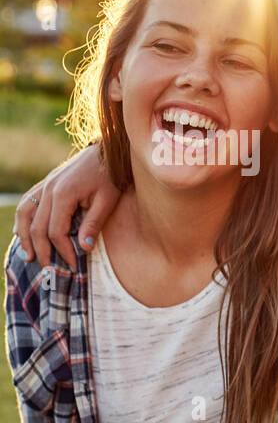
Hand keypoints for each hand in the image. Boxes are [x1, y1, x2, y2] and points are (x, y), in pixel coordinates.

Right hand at [15, 145, 119, 267]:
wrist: (108, 152)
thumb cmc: (111, 176)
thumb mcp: (108, 200)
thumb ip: (94, 223)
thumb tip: (83, 248)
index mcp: (63, 194)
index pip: (55, 231)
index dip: (63, 251)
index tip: (73, 265)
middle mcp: (48, 189)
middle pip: (37, 226)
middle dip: (43, 250)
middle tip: (50, 270)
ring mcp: (44, 185)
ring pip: (25, 214)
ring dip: (25, 237)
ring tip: (30, 256)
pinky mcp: (46, 184)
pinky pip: (27, 203)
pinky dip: (22, 220)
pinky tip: (22, 233)